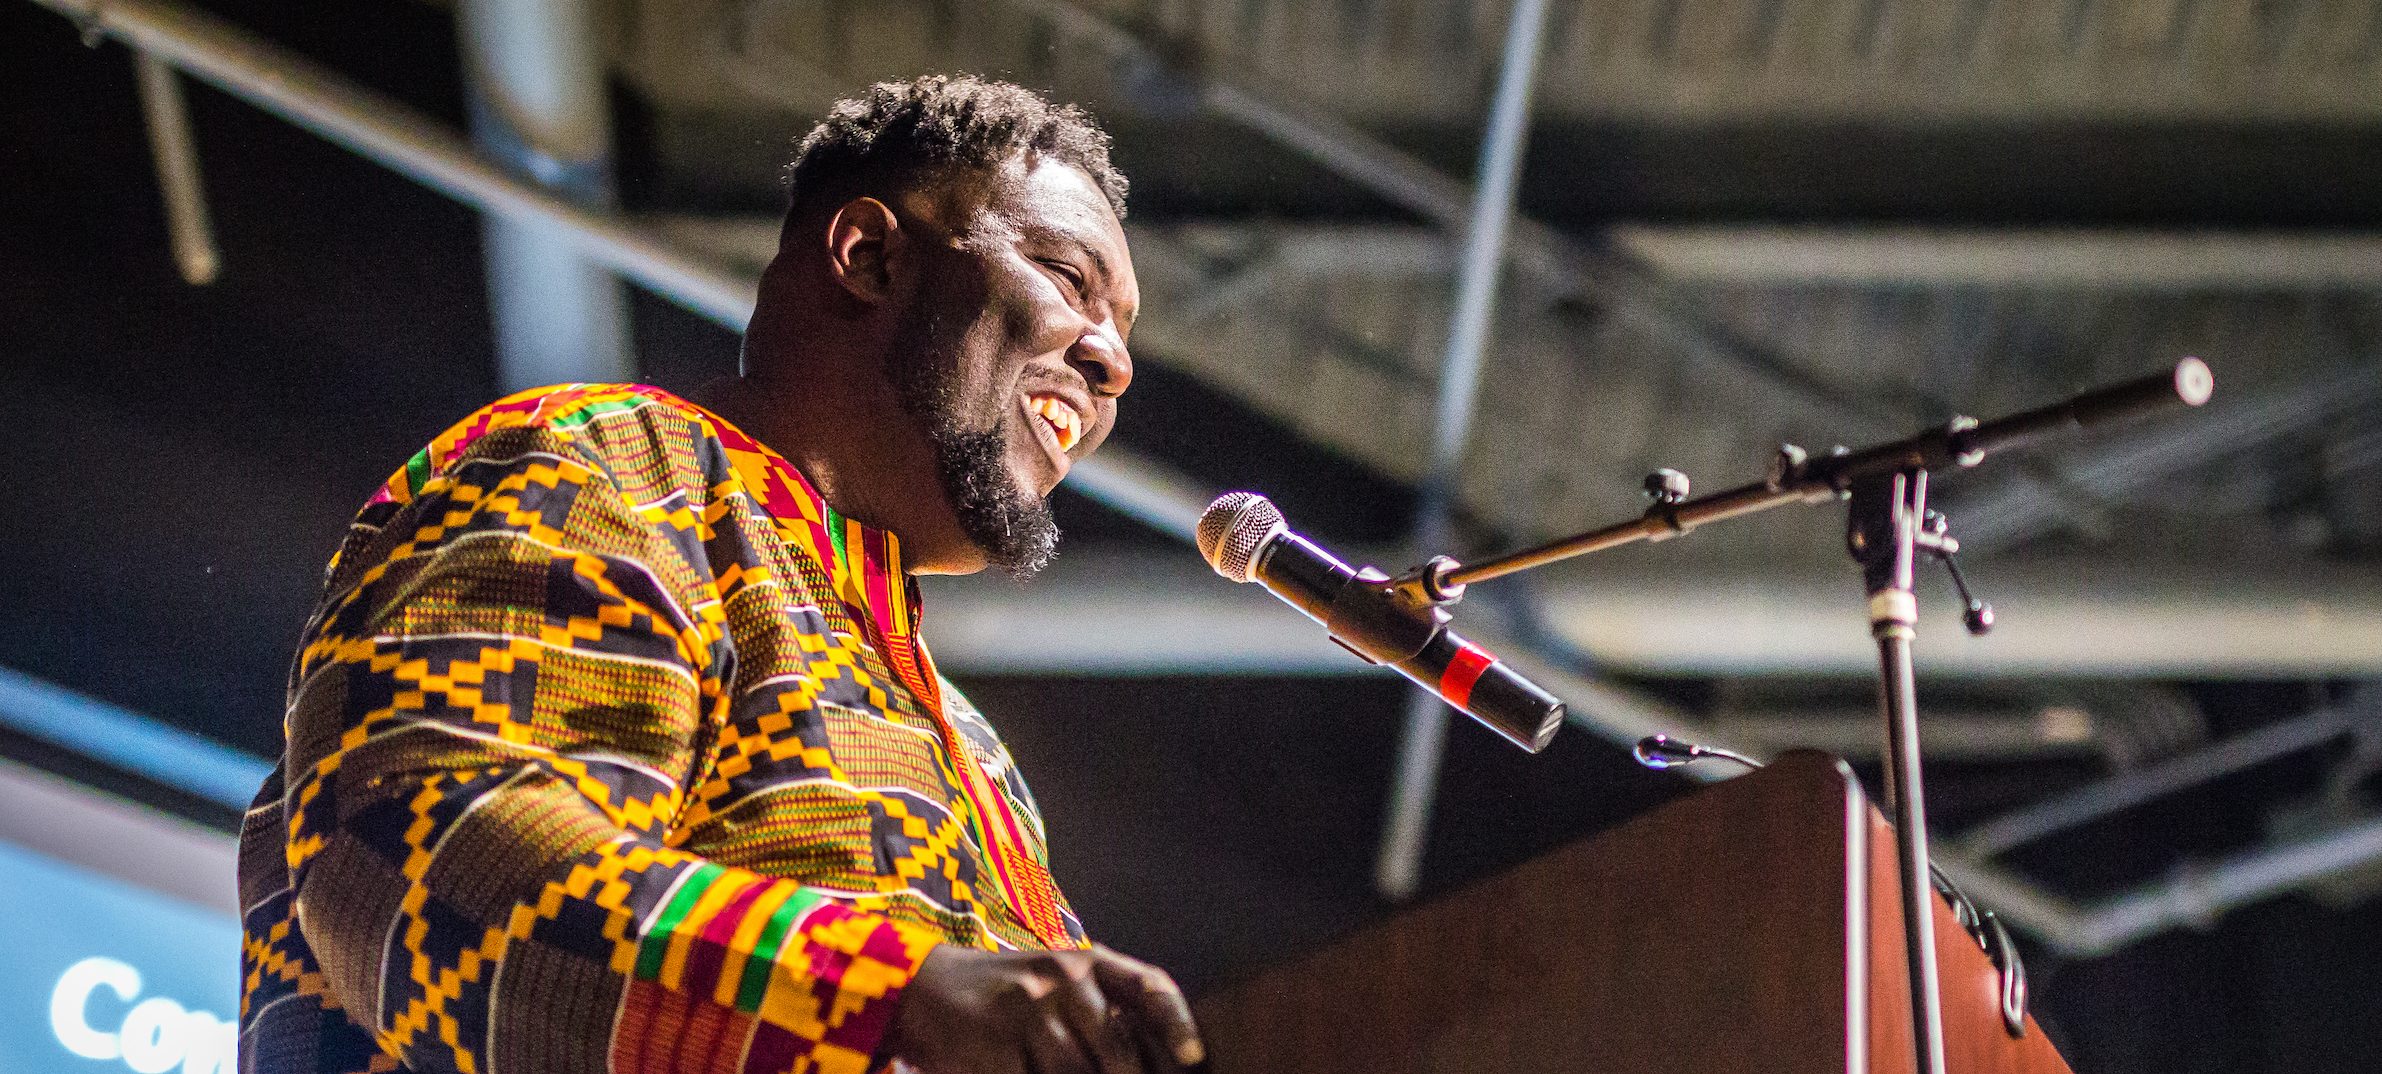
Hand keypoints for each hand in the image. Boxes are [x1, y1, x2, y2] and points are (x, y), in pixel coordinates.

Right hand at [885, 943, 1205, 1073]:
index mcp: (1086, 961)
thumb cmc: (1009, 993)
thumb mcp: (1059, 982)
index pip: (1147, 986)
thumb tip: (1157, 1060)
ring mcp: (1024, 1012)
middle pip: (1117, 1047)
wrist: (923, 987)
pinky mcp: (992, 1046)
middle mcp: (1060, 978)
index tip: (1195, 1058)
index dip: (1177, 1024)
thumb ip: (1106, 1010)